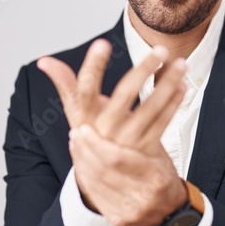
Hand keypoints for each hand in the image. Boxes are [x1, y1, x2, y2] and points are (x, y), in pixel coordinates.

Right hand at [37, 38, 187, 153]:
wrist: (108, 182)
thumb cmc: (92, 137)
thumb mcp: (77, 115)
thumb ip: (65, 85)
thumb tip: (43, 61)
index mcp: (84, 119)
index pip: (85, 89)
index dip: (92, 66)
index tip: (102, 43)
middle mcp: (104, 131)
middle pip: (124, 95)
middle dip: (142, 70)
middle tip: (159, 49)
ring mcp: (126, 143)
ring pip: (150, 108)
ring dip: (167, 84)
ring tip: (180, 63)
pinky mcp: (145, 151)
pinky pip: (163, 122)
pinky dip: (173, 102)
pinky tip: (181, 85)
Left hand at [69, 124, 187, 225]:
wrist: (171, 212)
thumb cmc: (163, 176)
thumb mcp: (159, 153)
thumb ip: (140, 136)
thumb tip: (119, 108)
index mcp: (156, 176)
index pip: (118, 158)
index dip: (97, 143)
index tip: (85, 129)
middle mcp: (143, 196)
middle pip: (103, 170)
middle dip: (86, 150)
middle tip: (76, 133)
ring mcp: (130, 211)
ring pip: (96, 183)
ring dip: (81, 161)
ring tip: (76, 144)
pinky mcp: (118, 220)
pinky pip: (95, 195)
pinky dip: (85, 177)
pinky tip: (80, 162)